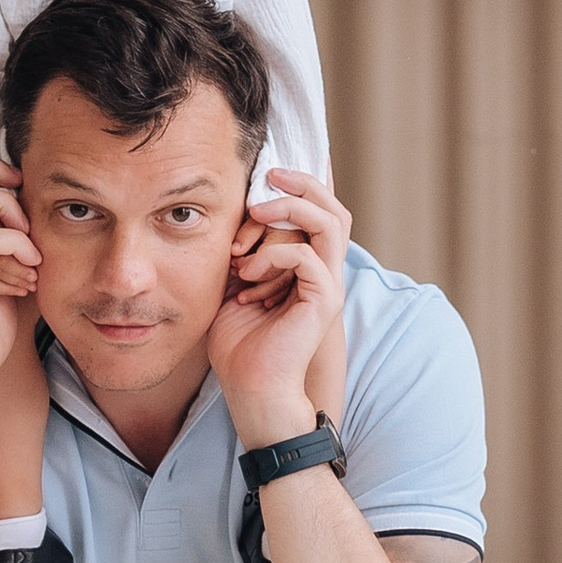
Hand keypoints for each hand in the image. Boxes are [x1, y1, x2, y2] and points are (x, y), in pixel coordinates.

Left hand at [212, 164, 349, 444]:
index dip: (294, 186)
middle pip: (333, 207)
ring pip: (330, 221)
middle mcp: (324, 270)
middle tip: (267, 173)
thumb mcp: (232, 284)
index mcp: (306, 265)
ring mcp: (328, 284)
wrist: (251, 389)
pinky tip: (248, 274)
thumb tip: (228, 213)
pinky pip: (307, 256)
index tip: (257, 177)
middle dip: (301, 182)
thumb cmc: (240, 343)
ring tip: (256, 214)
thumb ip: (240, 250)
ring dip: (290, 209)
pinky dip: (274, 254)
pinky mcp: (324, 300)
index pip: (317, 210)